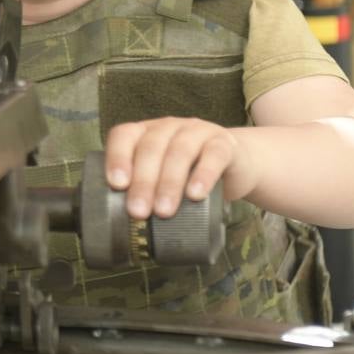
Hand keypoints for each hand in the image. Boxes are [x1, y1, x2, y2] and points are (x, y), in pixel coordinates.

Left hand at [103, 117, 258, 219]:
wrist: (237, 164)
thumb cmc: (189, 175)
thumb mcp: (163, 178)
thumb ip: (145, 191)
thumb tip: (121, 227)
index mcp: (146, 132)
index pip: (125, 135)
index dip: (117, 157)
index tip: (116, 185)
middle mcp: (169, 127)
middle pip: (151, 147)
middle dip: (142, 181)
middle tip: (138, 212)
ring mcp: (197, 131)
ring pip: (180, 151)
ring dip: (169, 182)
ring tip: (164, 211)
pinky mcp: (224, 144)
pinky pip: (213, 155)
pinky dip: (203, 176)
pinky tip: (195, 195)